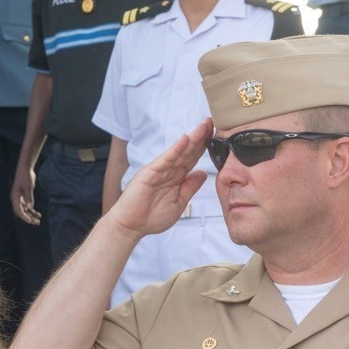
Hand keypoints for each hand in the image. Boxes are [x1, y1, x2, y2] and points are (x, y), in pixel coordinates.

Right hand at [11, 164, 41, 225]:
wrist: (26, 169)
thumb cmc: (25, 177)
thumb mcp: (28, 187)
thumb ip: (29, 198)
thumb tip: (30, 208)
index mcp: (14, 197)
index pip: (18, 211)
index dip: (24, 217)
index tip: (31, 221)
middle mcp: (16, 199)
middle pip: (21, 212)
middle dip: (28, 218)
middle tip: (36, 222)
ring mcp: (20, 198)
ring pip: (24, 210)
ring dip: (31, 215)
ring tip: (38, 220)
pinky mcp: (24, 196)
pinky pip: (27, 206)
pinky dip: (32, 210)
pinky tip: (38, 214)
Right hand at [111, 119, 212, 238]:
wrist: (131, 226)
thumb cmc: (151, 218)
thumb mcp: (178, 203)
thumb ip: (190, 188)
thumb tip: (203, 173)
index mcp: (176, 178)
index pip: (192, 159)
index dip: (204, 147)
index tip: (217, 135)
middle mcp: (169, 171)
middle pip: (188, 151)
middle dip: (201, 137)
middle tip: (213, 122)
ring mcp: (159, 170)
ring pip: (179, 152)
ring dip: (192, 139)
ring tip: (204, 126)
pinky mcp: (150, 173)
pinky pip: (165, 159)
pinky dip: (175, 149)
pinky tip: (185, 139)